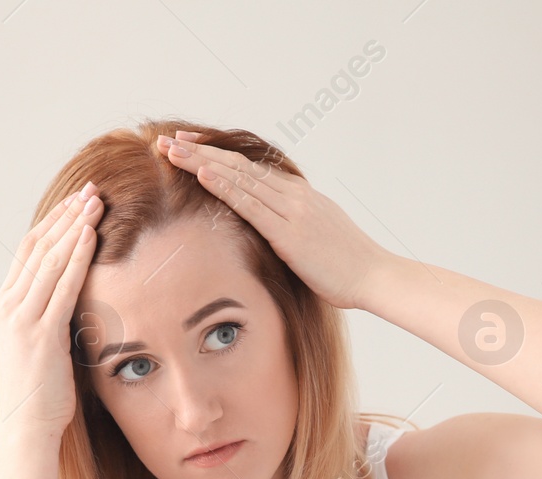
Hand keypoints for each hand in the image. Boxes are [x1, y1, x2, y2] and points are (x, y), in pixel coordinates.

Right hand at [0, 182, 105, 435]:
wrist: (25, 430)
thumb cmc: (39, 397)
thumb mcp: (40, 350)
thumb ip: (50, 322)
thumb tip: (72, 307)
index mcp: (6, 307)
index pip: (29, 252)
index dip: (53, 224)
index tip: (76, 203)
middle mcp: (9, 307)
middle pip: (38, 247)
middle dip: (66, 216)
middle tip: (90, 189)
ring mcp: (22, 319)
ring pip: (49, 259)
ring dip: (74, 227)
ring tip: (96, 201)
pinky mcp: (41, 334)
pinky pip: (61, 286)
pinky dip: (76, 256)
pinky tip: (92, 234)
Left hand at [156, 129, 391, 310]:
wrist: (374, 276)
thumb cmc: (347, 266)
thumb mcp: (316, 238)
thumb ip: (292, 228)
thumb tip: (271, 233)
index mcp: (299, 195)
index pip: (250, 168)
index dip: (216, 154)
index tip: (188, 145)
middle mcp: (293, 195)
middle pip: (239, 166)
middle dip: (200, 151)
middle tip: (168, 140)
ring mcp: (292, 210)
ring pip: (240, 178)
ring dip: (203, 163)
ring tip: (172, 151)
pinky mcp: (290, 232)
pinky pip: (252, 205)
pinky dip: (226, 187)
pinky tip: (204, 175)